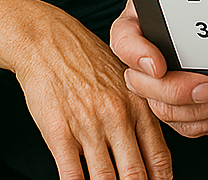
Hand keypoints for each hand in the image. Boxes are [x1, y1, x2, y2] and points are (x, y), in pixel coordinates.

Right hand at [13, 7, 172, 179]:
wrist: (49, 42)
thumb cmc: (86, 60)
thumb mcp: (124, 79)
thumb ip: (138, 112)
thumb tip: (149, 145)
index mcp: (137, 104)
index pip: (158, 155)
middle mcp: (117, 116)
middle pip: (135, 173)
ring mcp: (89, 126)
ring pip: (106, 179)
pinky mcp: (60, 133)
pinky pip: (72, 175)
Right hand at [110, 0, 207, 137]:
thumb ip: (196, 1)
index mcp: (145, 24)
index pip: (124, 38)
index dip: (136, 54)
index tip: (159, 65)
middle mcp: (148, 58)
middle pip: (142, 83)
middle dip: (178, 88)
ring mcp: (162, 88)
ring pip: (164, 110)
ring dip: (199, 106)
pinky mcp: (181, 111)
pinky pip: (185, 125)